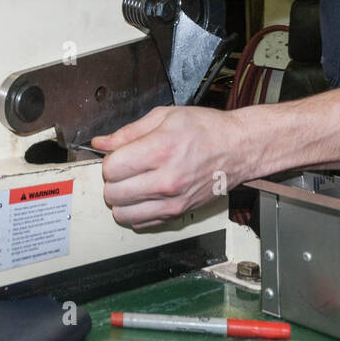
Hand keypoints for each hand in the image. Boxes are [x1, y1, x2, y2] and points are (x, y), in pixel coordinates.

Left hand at [93, 105, 244, 228]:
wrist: (238, 148)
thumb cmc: (207, 129)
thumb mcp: (166, 116)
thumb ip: (129, 131)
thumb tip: (101, 143)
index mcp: (160, 151)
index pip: (111, 168)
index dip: (110, 159)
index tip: (120, 154)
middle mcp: (166, 180)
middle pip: (112, 193)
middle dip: (113, 179)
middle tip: (126, 168)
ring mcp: (173, 201)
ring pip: (122, 214)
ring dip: (121, 199)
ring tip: (133, 183)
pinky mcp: (178, 213)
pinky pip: (140, 223)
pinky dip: (136, 211)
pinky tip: (145, 195)